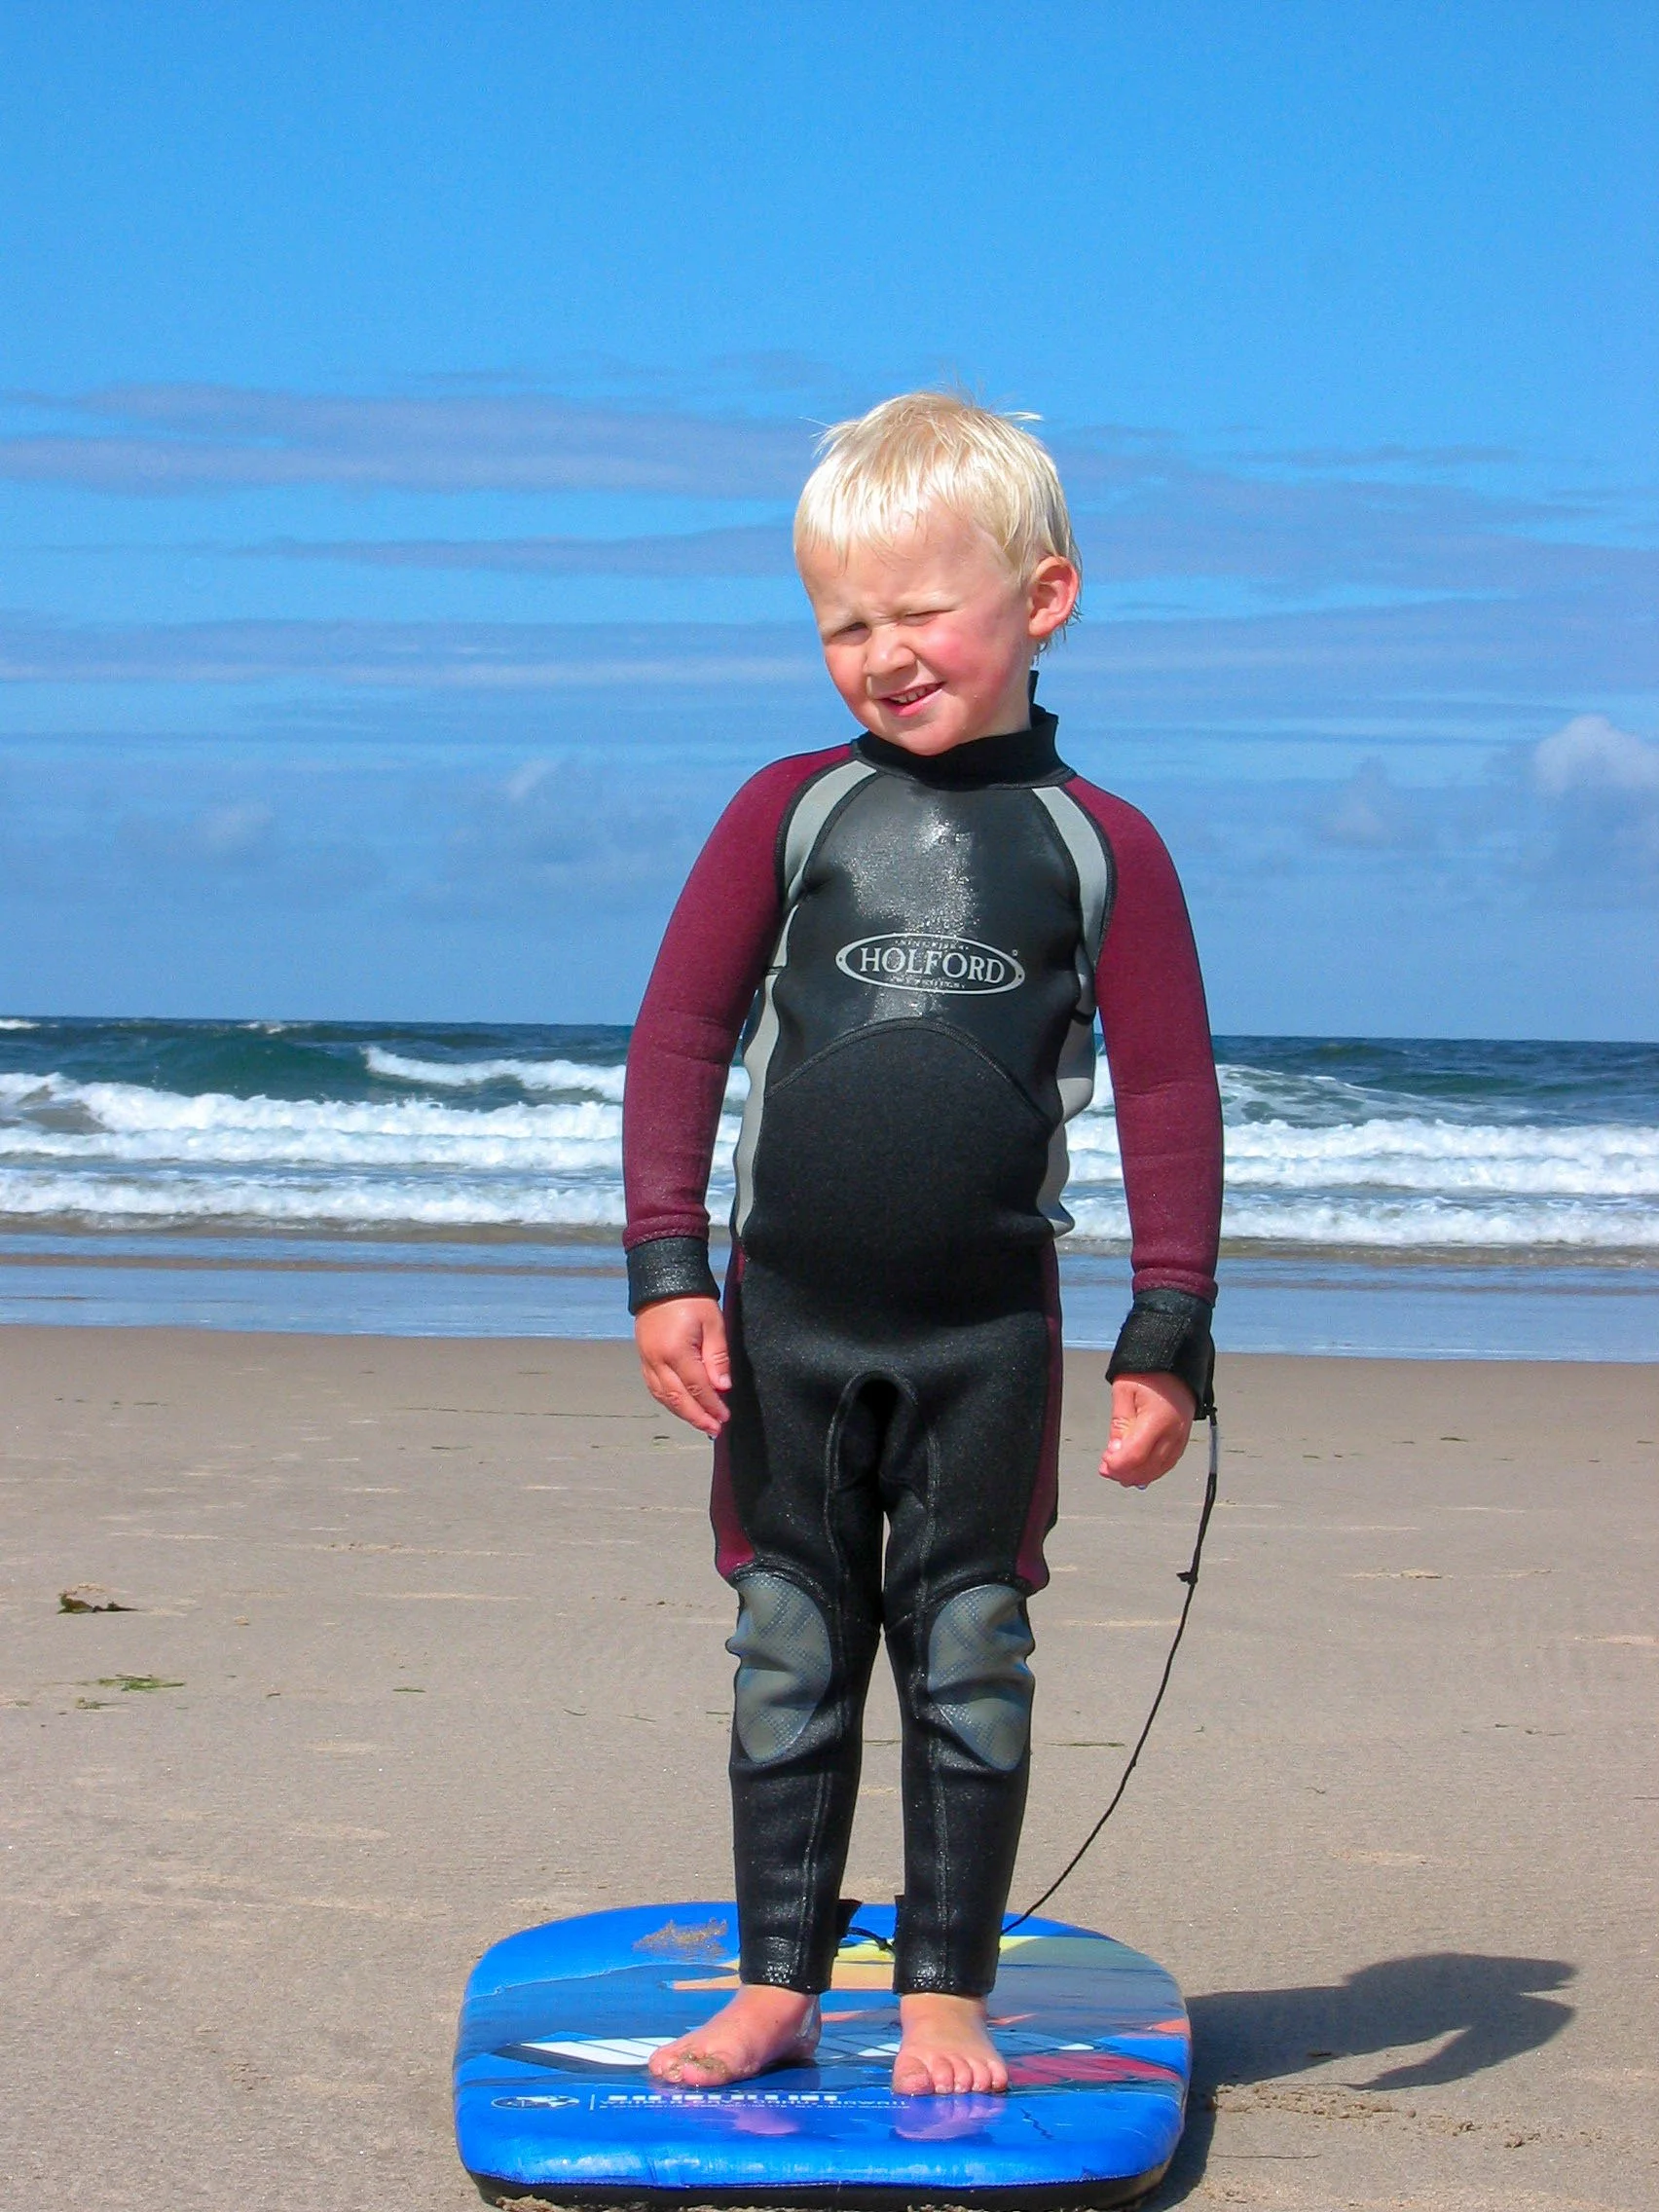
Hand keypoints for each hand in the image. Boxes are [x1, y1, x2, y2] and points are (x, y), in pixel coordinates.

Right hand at [635, 1297, 730, 1437]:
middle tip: (714, 1429)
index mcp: (676, 1351)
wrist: (662, 1280)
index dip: (712, 1405)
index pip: (697, 1387)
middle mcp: (657, 1361)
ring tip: (701, 1423)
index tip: (725, 1417)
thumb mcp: (713, 1323)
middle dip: (697, 1417)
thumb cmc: (692, 1300)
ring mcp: (647, 1361)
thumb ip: (717, 1356)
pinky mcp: (643, 1358)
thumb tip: (722, 1387)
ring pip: (663, 1397)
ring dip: (683, 1413)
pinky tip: (681, 1407)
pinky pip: (654, 1388)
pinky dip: (668, 1401)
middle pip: (678, 1398)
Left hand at [1101, 1372, 1195, 1487]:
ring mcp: (1181, 1439)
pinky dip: (1150, 1471)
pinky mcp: (1183, 1440)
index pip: (1136, 1455)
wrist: (1175, 1365)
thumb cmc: (1150, 1374)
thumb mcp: (1124, 1391)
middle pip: (1148, 1468)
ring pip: (1158, 1470)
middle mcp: (1174, 1433)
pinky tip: (1136, 1471)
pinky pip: (1167, 1464)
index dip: (1117, 1465)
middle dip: (1124, 1473)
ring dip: (1136, 1475)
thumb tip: (1114, 1452)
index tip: (1104, 1462)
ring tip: (1118, 1471)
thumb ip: (1119, 1424)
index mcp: (1158, 1419)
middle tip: (1106, 1468)